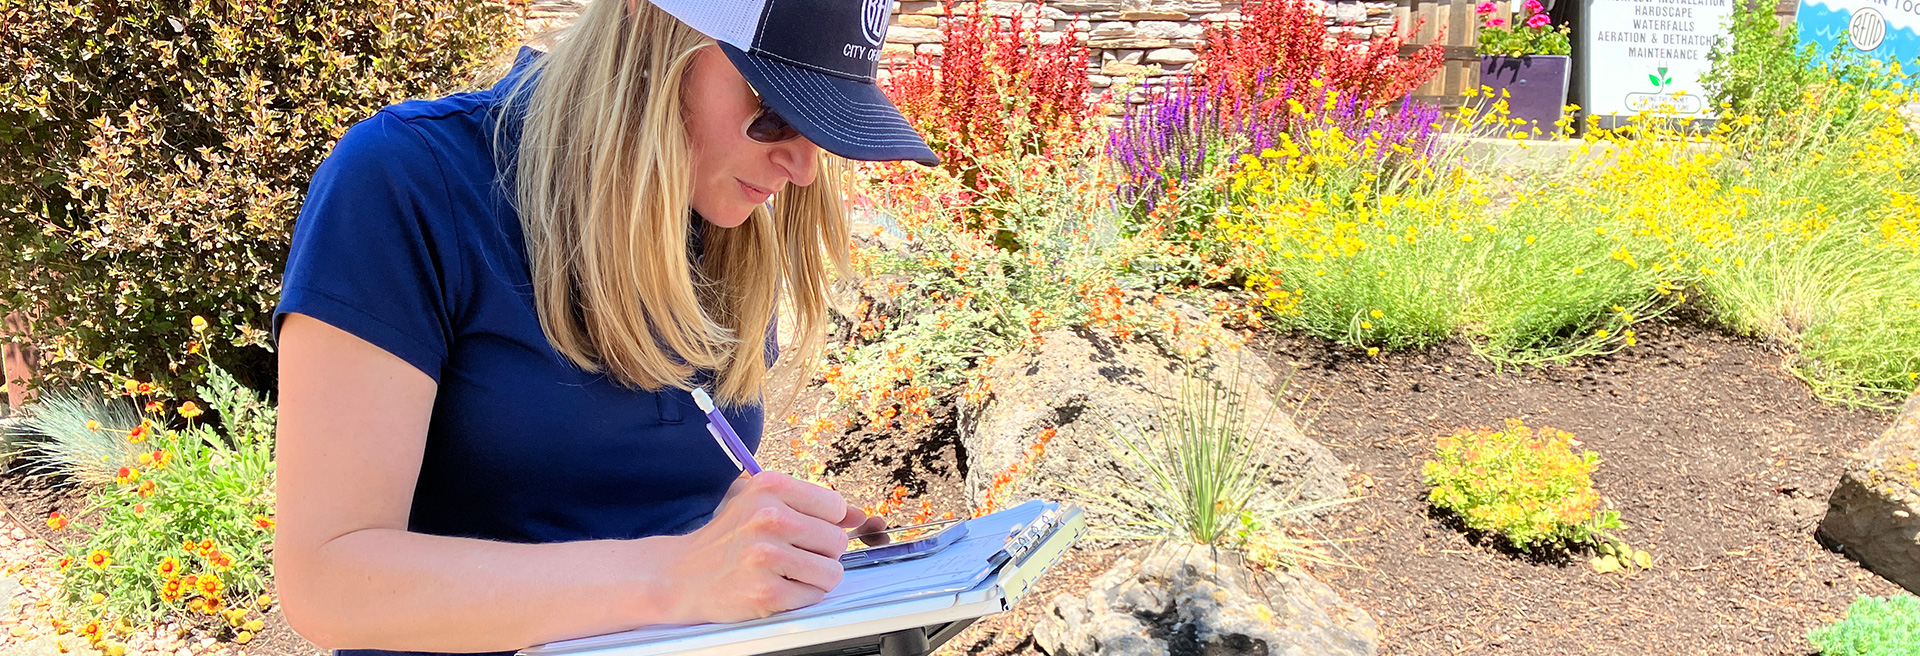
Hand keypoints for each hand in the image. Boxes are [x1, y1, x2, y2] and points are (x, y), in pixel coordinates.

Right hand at [657, 472, 872, 623]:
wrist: (682, 576)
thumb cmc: (728, 539)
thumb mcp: (762, 504)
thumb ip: (813, 506)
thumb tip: (861, 516)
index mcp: (770, 486)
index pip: (835, 506)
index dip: (825, 523)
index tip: (804, 531)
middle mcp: (768, 518)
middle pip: (837, 541)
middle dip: (822, 553)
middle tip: (792, 555)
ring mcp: (766, 557)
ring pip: (832, 572)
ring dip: (815, 578)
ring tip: (786, 572)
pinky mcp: (765, 593)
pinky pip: (813, 596)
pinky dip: (800, 597)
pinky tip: (775, 587)